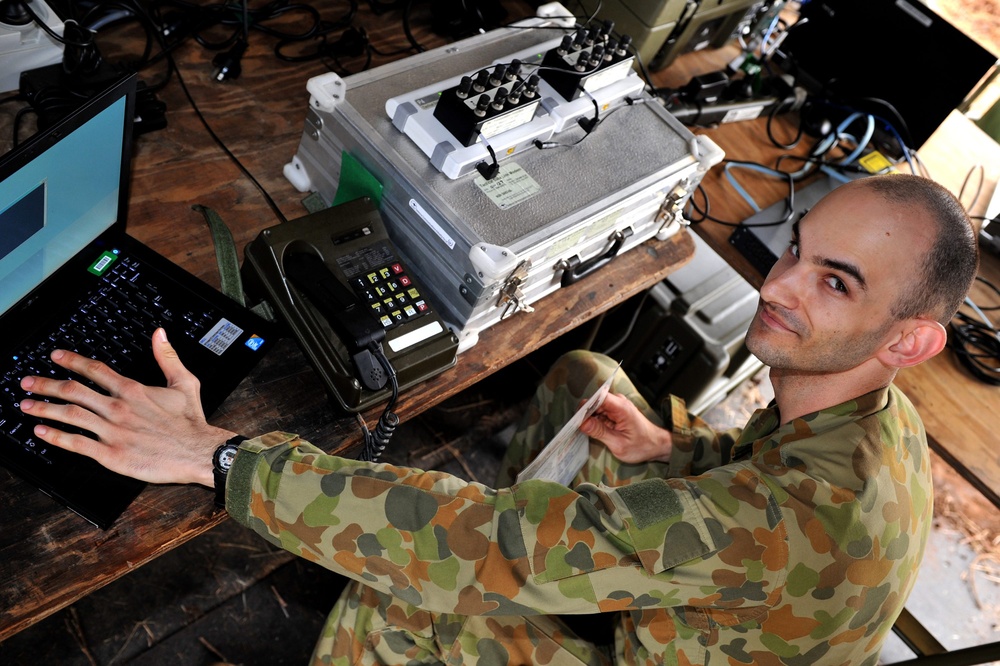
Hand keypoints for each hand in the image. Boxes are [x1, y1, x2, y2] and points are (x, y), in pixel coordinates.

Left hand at [19, 328, 235, 486]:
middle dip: (46, 384)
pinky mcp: (112, 454)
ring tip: (26, 405)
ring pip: (71, 415)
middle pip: (75, 391)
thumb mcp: (184, 382)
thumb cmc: (191, 421)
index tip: (56, 357)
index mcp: (133, 390)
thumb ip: (167, 357)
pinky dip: (56, 437)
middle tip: (27, 382)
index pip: (96, 370)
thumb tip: (160, 334)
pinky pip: (77, 443)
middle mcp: (119, 408)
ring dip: (44, 408)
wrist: (198, 451)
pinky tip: (42, 432)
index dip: (72, 361)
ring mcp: (113, 431)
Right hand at [580, 392, 672, 463]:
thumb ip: (599, 432)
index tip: (577, 420)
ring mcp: (617, 406)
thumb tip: (582, 423)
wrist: (656, 445)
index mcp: (621, 408)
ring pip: (595, 408)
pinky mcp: (615, 411)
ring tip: (586, 432)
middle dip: (585, 414)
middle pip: (594, 402)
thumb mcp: (618, 444)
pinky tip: (592, 431)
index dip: (585, 407)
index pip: (598, 397)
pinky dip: (594, 421)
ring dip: (589, 419)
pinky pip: (599, 413)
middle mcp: (619, 403)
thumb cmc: (642, 446)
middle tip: (580, 429)